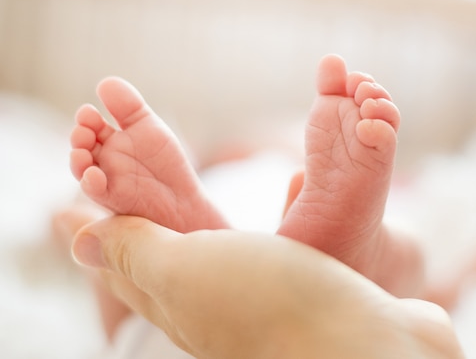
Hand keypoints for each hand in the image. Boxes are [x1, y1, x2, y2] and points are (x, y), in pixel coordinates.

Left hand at [72, 215, 463, 358]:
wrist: (361, 344)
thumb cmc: (272, 304)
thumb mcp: (186, 269)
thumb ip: (137, 250)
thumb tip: (77, 239)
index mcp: (172, 296)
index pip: (117, 261)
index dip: (92, 227)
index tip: (70, 197)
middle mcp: (206, 303)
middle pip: (151, 256)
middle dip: (126, 215)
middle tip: (112, 177)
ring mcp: (248, 300)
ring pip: (195, 253)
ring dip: (169, 216)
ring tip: (159, 192)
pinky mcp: (290, 292)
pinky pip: (241, 253)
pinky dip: (222, 230)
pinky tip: (231, 228)